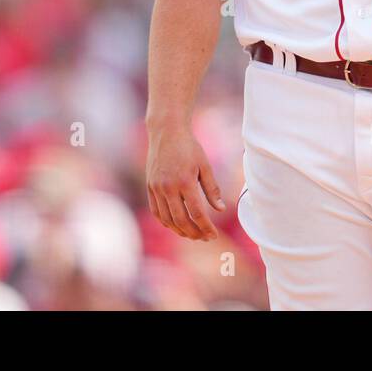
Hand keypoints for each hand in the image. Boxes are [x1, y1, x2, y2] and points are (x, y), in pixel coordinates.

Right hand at [145, 121, 224, 240]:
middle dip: (194, 233)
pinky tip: (176, 225)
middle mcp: (168, 187)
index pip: (196, 213)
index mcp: (185, 182)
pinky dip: (166, 222)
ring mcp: (157, 188)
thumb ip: (212, 189)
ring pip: (167, 219)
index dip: (206, 227)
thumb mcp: (205, 165)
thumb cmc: (189, 147)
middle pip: (181, 220)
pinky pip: (157, 211)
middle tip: (204, 238)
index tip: (213, 235)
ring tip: (192, 234)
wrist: (166, 132)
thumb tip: (221, 210)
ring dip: (180, 231)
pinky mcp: (150, 187)